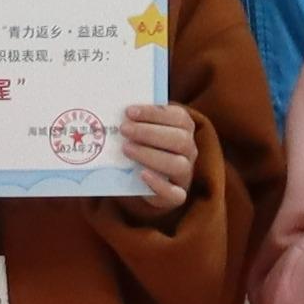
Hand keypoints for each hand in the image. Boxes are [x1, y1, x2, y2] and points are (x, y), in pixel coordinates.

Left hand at [109, 104, 202, 224]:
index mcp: (184, 128)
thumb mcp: (142, 130)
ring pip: (178, 165)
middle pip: (179, 139)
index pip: (178, 117)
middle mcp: (189, 150)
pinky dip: (158, 184)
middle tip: (124, 129)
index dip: (154, 113)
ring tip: (126, 149)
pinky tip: (141, 174)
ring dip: (150, 155)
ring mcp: (185, 173)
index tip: (129, 112)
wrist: (147, 181)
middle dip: (149, 132)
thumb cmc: (143, 146)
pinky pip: (175, 193)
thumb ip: (136, 120)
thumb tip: (114, 108)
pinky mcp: (177, 195)